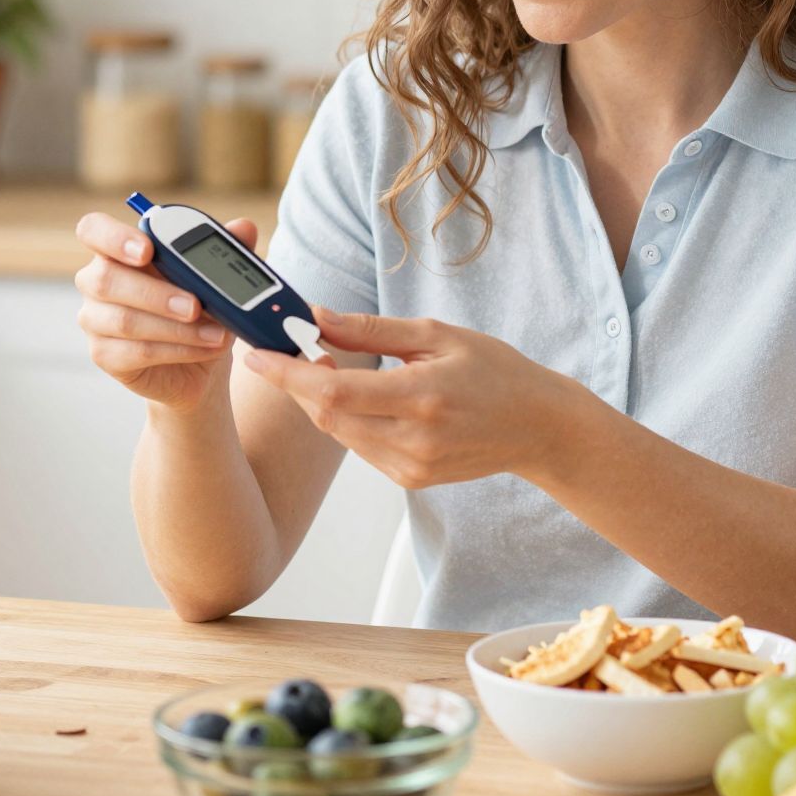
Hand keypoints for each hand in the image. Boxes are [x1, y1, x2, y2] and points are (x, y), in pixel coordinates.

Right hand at [73, 211, 247, 410]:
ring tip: (216, 333)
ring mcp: (95, 320)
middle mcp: (97, 282)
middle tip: (196, 305)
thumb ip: (226, 249)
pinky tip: (205, 348)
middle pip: (106, 279)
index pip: (93, 230)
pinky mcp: (105, 355)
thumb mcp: (217, 278)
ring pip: (124, 320)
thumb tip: (244, 227)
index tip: (148, 250)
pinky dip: (178, 350)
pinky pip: (137, 352)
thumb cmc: (199, 309)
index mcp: (117, 249)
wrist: (200, 362)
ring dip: (177, 327)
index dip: (114, 236)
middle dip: (156, 292)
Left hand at [241, 309, 580, 487]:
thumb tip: (317, 316)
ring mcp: (411, 466)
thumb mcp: (438, 335)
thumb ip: (371, 329)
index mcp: (421, 397)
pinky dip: (349, 419)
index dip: (288, 373)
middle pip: (326, 415)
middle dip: (298, 383)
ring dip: (322, 400)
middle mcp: (413, 439)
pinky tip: (364, 397)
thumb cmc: (495, 372)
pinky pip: (361, 447)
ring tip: (326, 366)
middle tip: (289, 350)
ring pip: (339, 433)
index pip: (333, 389)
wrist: (538, 427)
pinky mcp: (410, 479)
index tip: (257, 354)